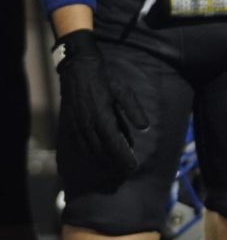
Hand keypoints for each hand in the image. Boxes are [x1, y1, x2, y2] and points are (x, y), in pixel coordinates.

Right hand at [55, 30, 148, 178]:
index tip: (133, 167)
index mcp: (102, 117)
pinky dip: (89, 154)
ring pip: (90, 150)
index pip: (114, 144)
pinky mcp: (70, 125)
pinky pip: (79, 145)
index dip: (124, 157)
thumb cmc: (105, 79)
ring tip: (115, 167)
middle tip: (127, 170)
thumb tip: (145, 128)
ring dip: (102, 161)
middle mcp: (87, 124)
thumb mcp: (124, 91)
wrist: (78, 70)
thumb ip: (134, 110)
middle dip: (115, 163)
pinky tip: (97, 157)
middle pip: (102, 151)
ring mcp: (76, 126)